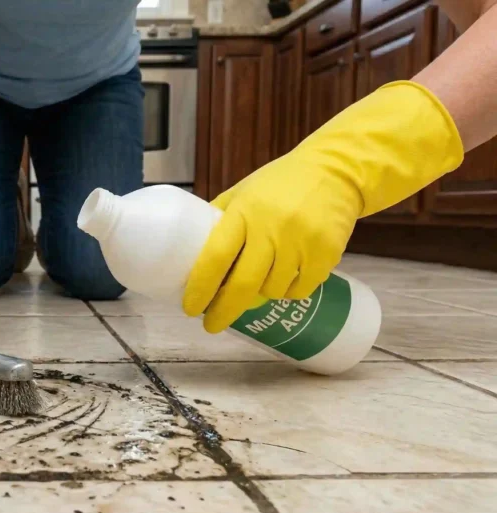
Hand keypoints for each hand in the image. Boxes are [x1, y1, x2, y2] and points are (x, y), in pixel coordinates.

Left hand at [182, 155, 361, 332]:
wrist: (336, 172)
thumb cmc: (280, 185)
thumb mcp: (243, 192)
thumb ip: (220, 219)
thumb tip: (190, 251)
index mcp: (245, 212)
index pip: (216, 257)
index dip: (201, 287)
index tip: (190, 308)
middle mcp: (273, 229)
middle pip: (244, 284)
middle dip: (224, 311)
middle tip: (212, 325)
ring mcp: (302, 243)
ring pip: (272, 291)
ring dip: (258, 296)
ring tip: (255, 285)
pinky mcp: (326, 254)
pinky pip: (299, 290)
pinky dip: (287, 291)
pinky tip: (284, 279)